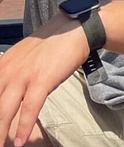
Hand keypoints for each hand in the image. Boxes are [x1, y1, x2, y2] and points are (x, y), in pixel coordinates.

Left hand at [0, 12, 89, 145]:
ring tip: (0, 145)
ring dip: (0, 132)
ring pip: (5, 111)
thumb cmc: (52, 44)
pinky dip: (24, 127)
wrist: (73, 30)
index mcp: (1, 66)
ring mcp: (23, 77)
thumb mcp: (23, 57)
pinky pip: (29, 109)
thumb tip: (9, 91)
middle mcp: (7, 72)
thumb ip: (13, 72)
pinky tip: (19, 141)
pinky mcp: (41, 81)